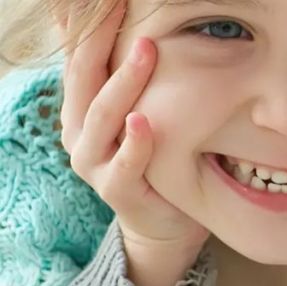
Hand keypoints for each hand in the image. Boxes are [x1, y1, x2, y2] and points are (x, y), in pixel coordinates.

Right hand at [60, 0, 209, 252]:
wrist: (165, 220)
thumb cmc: (156, 159)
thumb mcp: (140, 113)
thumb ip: (130, 80)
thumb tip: (133, 31)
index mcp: (81, 109)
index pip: (80, 59)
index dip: (89, 27)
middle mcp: (79, 133)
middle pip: (85, 79)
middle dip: (102, 41)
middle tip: (122, 7)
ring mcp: (93, 163)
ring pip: (103, 117)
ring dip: (125, 81)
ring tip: (146, 50)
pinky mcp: (116, 190)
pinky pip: (124, 164)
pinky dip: (134, 143)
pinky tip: (143, 121)